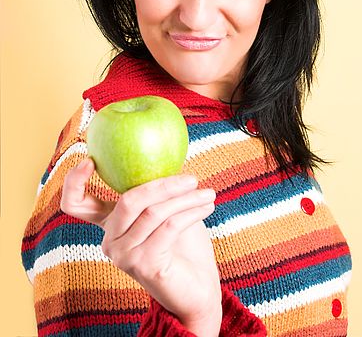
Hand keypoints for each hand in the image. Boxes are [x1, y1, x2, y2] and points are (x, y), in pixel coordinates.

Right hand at [60, 158, 221, 335]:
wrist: (196, 288)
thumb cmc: (183, 244)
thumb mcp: (166, 210)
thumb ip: (158, 189)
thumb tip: (168, 151)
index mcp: (110, 223)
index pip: (75, 204)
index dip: (74, 181)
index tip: (90, 160)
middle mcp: (110, 241)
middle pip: (128, 200)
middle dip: (163, 184)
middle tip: (191, 178)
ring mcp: (124, 255)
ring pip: (153, 213)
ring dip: (186, 199)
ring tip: (208, 193)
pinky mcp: (143, 265)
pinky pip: (169, 227)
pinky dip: (191, 213)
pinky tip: (207, 207)